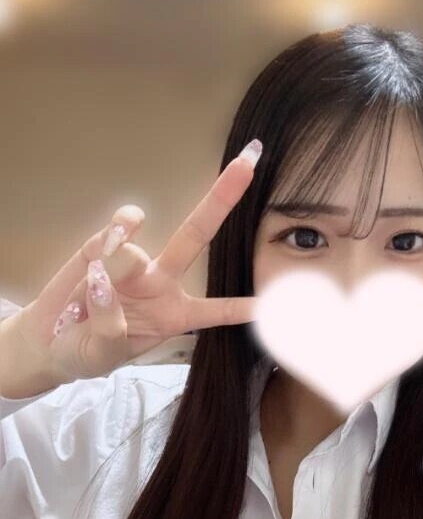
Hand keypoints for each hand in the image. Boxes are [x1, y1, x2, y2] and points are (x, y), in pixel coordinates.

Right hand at [13, 140, 261, 383]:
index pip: (216, 311)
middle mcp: (159, 282)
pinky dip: (104, 242)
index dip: (246, 306)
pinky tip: (96, 259)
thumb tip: (107, 277)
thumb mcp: (102, 355)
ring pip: (136, 248)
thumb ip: (110, 326)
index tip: (279, 299)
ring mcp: (132, 261)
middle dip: (221, 199)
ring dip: (119, 263)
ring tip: (99, 288)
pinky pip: (112, 230)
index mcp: (173, 316)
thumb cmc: (85, 351)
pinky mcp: (101, 246)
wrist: (47, 340)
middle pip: (195, 235)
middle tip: (248, 163)